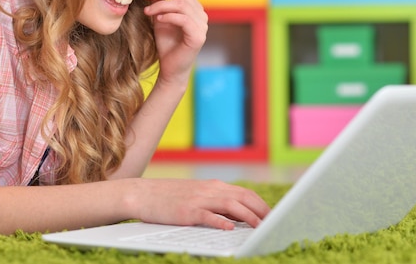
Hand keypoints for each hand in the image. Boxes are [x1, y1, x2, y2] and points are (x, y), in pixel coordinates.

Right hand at [132, 179, 270, 229]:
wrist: (143, 194)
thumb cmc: (171, 198)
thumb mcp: (198, 195)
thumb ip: (217, 203)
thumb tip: (238, 216)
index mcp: (214, 186)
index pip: (245, 193)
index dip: (261, 204)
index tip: (272, 215)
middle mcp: (210, 190)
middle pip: (243, 197)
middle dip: (261, 210)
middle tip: (272, 223)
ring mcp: (198, 199)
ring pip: (230, 205)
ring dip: (247, 216)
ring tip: (259, 226)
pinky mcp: (186, 211)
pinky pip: (207, 215)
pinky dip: (220, 221)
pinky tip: (229, 228)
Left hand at [143, 0, 207, 86]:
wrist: (170, 69)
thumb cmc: (166, 44)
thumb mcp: (160, 18)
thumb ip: (160, 3)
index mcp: (194, 8)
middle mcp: (201, 15)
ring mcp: (202, 26)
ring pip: (182, 4)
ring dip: (161, 5)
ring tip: (147, 11)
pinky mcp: (198, 36)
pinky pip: (184, 19)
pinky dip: (169, 16)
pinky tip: (157, 19)